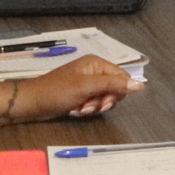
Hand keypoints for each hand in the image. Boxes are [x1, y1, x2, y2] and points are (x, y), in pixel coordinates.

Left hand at [17, 57, 141, 120]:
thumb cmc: (57, 91)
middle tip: (90, 106)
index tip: (105, 101)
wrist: (33, 103)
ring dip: (94, 107)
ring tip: (80, 108)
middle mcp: (94, 71)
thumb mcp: (87, 87)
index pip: (122, 77)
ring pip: (104, 98)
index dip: (118, 91)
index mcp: (97, 63)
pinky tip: (75, 110)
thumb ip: (114, 84)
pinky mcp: (81, 94)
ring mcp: (87, 83)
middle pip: (114, 89)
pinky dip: (86, 109)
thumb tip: (141, 84)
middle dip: (103, 101)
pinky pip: (94, 103)